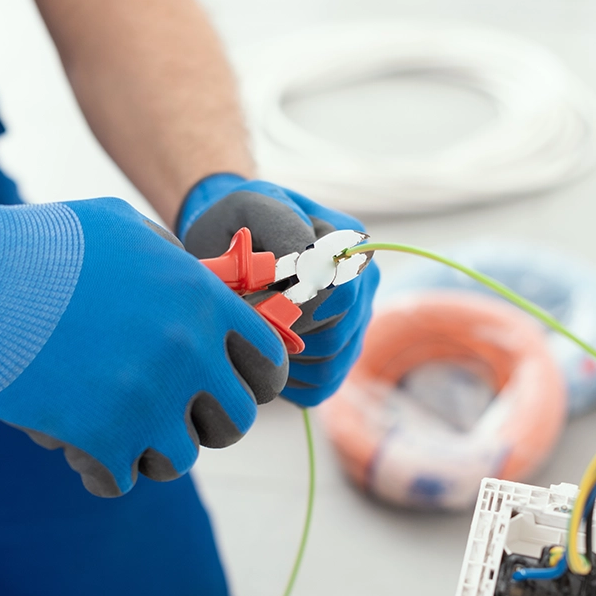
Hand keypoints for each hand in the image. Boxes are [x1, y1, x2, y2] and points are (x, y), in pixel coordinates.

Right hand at [0, 193, 286, 495]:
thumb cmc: (49, 249)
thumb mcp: (130, 234)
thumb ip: (182, 270)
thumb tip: (219, 294)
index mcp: (203, 302)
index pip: (269, 364)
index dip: (256, 381)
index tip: (233, 386)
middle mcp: (188, 352)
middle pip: (236, 422)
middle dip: (208, 423)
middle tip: (175, 413)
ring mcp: (148, 398)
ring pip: (182, 459)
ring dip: (154, 449)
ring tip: (123, 427)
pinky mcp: (102, 437)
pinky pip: (123, 480)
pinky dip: (105, 470)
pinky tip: (84, 448)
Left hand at [177, 173, 378, 405]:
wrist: (230, 241)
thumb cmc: (237, 222)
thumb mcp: (252, 208)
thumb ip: (281, 229)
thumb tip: (307, 275)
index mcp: (351, 245)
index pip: (337, 296)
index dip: (290, 307)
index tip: (248, 299)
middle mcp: (365, 286)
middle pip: (334, 337)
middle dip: (282, 334)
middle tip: (245, 318)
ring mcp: (357, 323)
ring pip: (329, 366)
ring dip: (283, 359)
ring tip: (254, 331)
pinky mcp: (341, 356)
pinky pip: (322, 387)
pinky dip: (288, 381)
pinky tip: (266, 352)